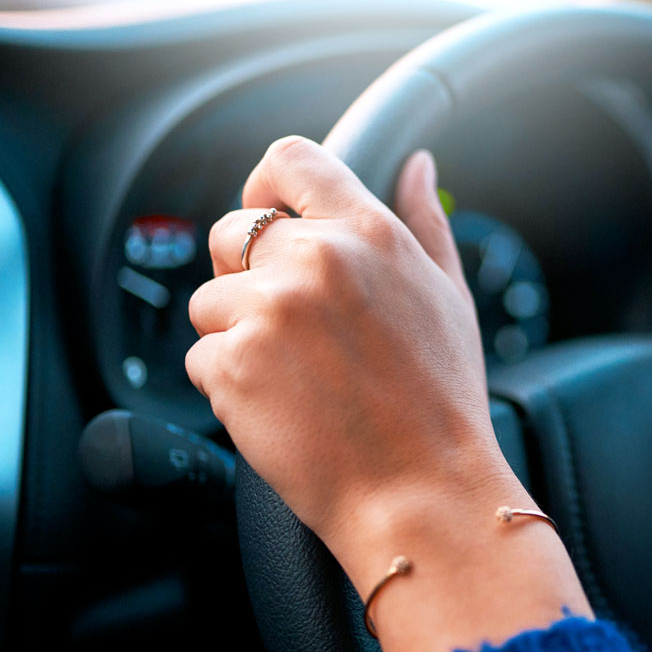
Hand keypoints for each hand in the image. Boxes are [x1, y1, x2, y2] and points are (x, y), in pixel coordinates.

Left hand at [185, 137, 590, 651]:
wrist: (422, 491)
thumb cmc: (442, 403)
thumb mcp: (449, 297)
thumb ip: (425, 219)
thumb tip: (414, 164)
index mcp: (369, 233)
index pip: (289, 160)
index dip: (268, 185)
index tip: (271, 214)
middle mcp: (316, 260)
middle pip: (233, 230)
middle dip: (247, 273)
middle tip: (293, 325)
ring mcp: (269, 312)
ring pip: (211, 300)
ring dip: (238, 334)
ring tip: (298, 378)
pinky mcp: (232, 364)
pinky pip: (202, 356)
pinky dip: (230, 384)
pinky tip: (283, 408)